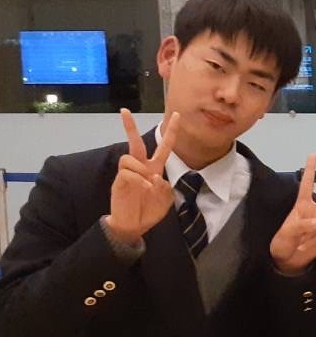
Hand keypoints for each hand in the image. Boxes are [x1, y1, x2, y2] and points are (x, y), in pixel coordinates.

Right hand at [104, 109, 181, 245]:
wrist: (133, 225)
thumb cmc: (149, 211)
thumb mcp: (166, 200)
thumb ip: (165, 187)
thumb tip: (154, 177)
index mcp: (155, 168)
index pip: (165, 147)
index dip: (171, 131)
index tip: (175, 115)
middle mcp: (141, 167)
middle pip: (136, 143)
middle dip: (129, 127)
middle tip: (124, 111)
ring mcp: (128, 173)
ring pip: (130, 158)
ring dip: (141, 170)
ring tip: (146, 186)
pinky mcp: (118, 181)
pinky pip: (128, 173)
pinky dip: (138, 180)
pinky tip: (142, 189)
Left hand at [270, 155, 315, 274]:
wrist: (287, 261)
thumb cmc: (282, 243)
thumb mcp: (287, 233)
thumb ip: (305, 224)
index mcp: (302, 206)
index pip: (306, 185)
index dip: (309, 170)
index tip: (313, 155)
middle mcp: (315, 211)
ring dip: (312, 232)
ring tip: (300, 241)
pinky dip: (315, 242)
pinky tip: (306, 246)